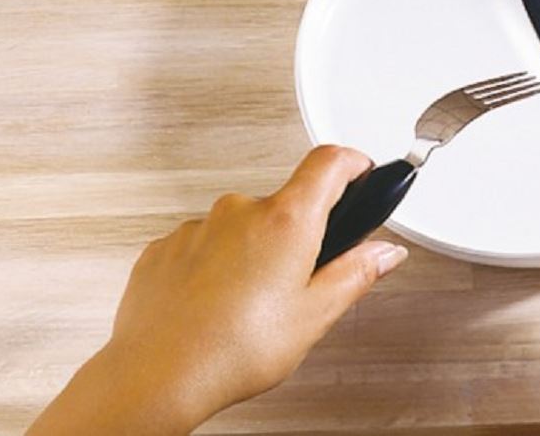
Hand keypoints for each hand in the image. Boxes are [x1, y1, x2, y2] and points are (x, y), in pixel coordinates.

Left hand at [28, 146, 408, 434]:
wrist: (155, 377)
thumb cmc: (231, 351)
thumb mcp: (314, 317)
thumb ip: (355, 274)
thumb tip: (385, 253)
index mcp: (286, 220)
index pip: (329, 161)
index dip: (352, 162)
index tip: (360, 171)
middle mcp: (241, 210)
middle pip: (285, 203)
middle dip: (296, 235)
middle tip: (296, 282)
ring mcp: (199, 226)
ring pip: (242, 227)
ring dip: (251, 253)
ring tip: (248, 306)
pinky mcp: (167, 246)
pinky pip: (203, 245)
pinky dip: (214, 267)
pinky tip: (215, 306)